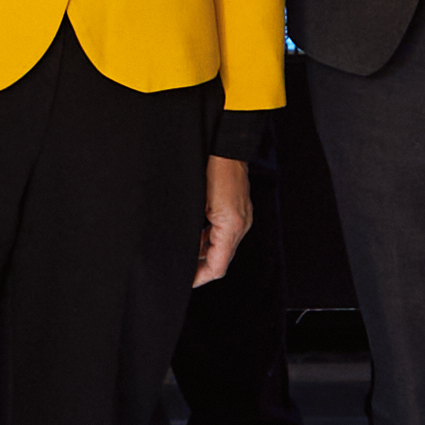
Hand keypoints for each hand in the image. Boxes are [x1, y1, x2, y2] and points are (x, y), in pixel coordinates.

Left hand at [196, 154, 252, 289]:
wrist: (224, 144)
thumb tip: (184, 249)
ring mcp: (242, 217)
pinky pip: (225, 233)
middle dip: (201, 267)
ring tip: (184, 253)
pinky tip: (195, 235)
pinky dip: (210, 239)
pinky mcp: (239, 209)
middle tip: (181, 269)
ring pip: (223, 247)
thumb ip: (192, 231)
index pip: (217, 267)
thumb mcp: (195, 202)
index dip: (199, 277)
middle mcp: (241, 224)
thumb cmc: (210, 167)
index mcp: (231, 226)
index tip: (185, 281)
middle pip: (221, 260)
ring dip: (204, 253)